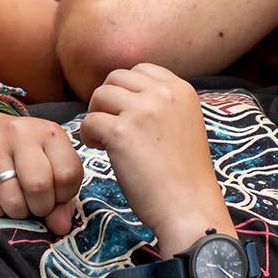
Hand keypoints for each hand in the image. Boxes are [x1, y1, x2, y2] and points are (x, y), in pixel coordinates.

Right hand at [0, 109, 84, 231]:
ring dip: (18, 212)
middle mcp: (20, 134)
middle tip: (36, 204)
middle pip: (39, 186)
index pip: (68, 174)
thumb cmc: (22, 152)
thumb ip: (63, 195)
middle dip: (41, 208)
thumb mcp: (49, 161)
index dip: (64, 196)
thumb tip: (61, 227)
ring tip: (17, 201)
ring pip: (12, 200)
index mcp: (48, 132)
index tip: (56, 195)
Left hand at [77, 64, 223, 250]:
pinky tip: (100, 151)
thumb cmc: (184, 176)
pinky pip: (89, 121)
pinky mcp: (122, 132)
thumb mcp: (185, 124)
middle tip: (110, 127)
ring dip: (96, 115)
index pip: (142, 69)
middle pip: (116, 78)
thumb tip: (127, 94)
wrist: (189, 208)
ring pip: (100, 95)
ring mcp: (143, 111)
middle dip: (107, 101)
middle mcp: (164, 94)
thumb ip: (163, 105)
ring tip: (104, 140)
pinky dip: (88, 135)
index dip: (126, 90)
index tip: (126, 113)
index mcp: (182, 90)